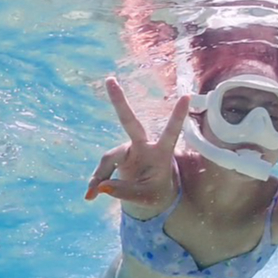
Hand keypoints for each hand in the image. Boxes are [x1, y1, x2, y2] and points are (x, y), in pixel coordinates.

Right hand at [85, 77, 189, 211]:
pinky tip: (91, 195)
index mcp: (161, 154)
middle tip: (110, 80)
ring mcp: (129, 150)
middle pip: (130, 122)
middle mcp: (144, 146)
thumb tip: (101, 187)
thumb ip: (124, 192)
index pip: (171, 132)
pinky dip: (97, 181)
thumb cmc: (155, 194)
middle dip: (119, 101)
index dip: (178, 116)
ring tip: (91, 196)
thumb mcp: (144, 197)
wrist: (150, 197)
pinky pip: (103, 168)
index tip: (187, 96)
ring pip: (109, 158)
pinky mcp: (117, 156)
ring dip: (101, 176)